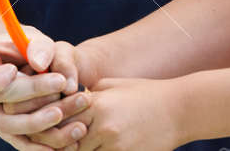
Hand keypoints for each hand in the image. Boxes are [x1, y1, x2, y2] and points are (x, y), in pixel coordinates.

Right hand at [0, 27, 82, 150]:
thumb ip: (39, 46)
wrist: (29, 65)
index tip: (13, 70)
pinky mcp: (10, 132)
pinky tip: (68, 141)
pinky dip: (44, 145)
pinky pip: (24, 142)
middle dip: (32, 95)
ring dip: (40, 123)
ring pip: (12, 129)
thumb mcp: (33, 38)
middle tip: (61, 84)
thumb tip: (40, 63)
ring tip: (66, 111)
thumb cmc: (28, 47)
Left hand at [56, 77, 182, 150]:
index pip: (60, 119)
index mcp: (96, 103)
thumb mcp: (114, 84)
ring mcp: (115, 145)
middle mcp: (102, 126)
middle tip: (58, 145)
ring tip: (82, 146)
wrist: (179, 110)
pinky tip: (99, 149)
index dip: (53, 125)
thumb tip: (69, 100)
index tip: (50, 128)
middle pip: (68, 144)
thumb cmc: (145, 93)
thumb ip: (90, 93)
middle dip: (62, 145)